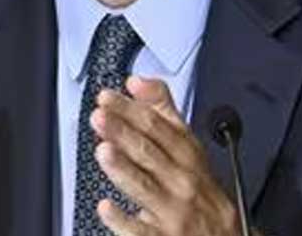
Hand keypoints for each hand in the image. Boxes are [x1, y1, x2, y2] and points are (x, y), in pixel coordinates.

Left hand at [90, 76, 239, 235]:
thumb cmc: (201, 191)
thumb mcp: (189, 148)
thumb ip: (163, 112)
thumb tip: (137, 82)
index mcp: (188, 156)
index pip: (159, 127)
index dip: (132, 110)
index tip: (108, 98)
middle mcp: (183, 182)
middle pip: (150, 153)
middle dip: (124, 133)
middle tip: (100, 118)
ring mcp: (175, 212)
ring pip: (146, 187)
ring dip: (124, 169)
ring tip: (104, 152)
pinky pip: (142, 231)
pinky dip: (124, 220)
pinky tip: (106, 208)